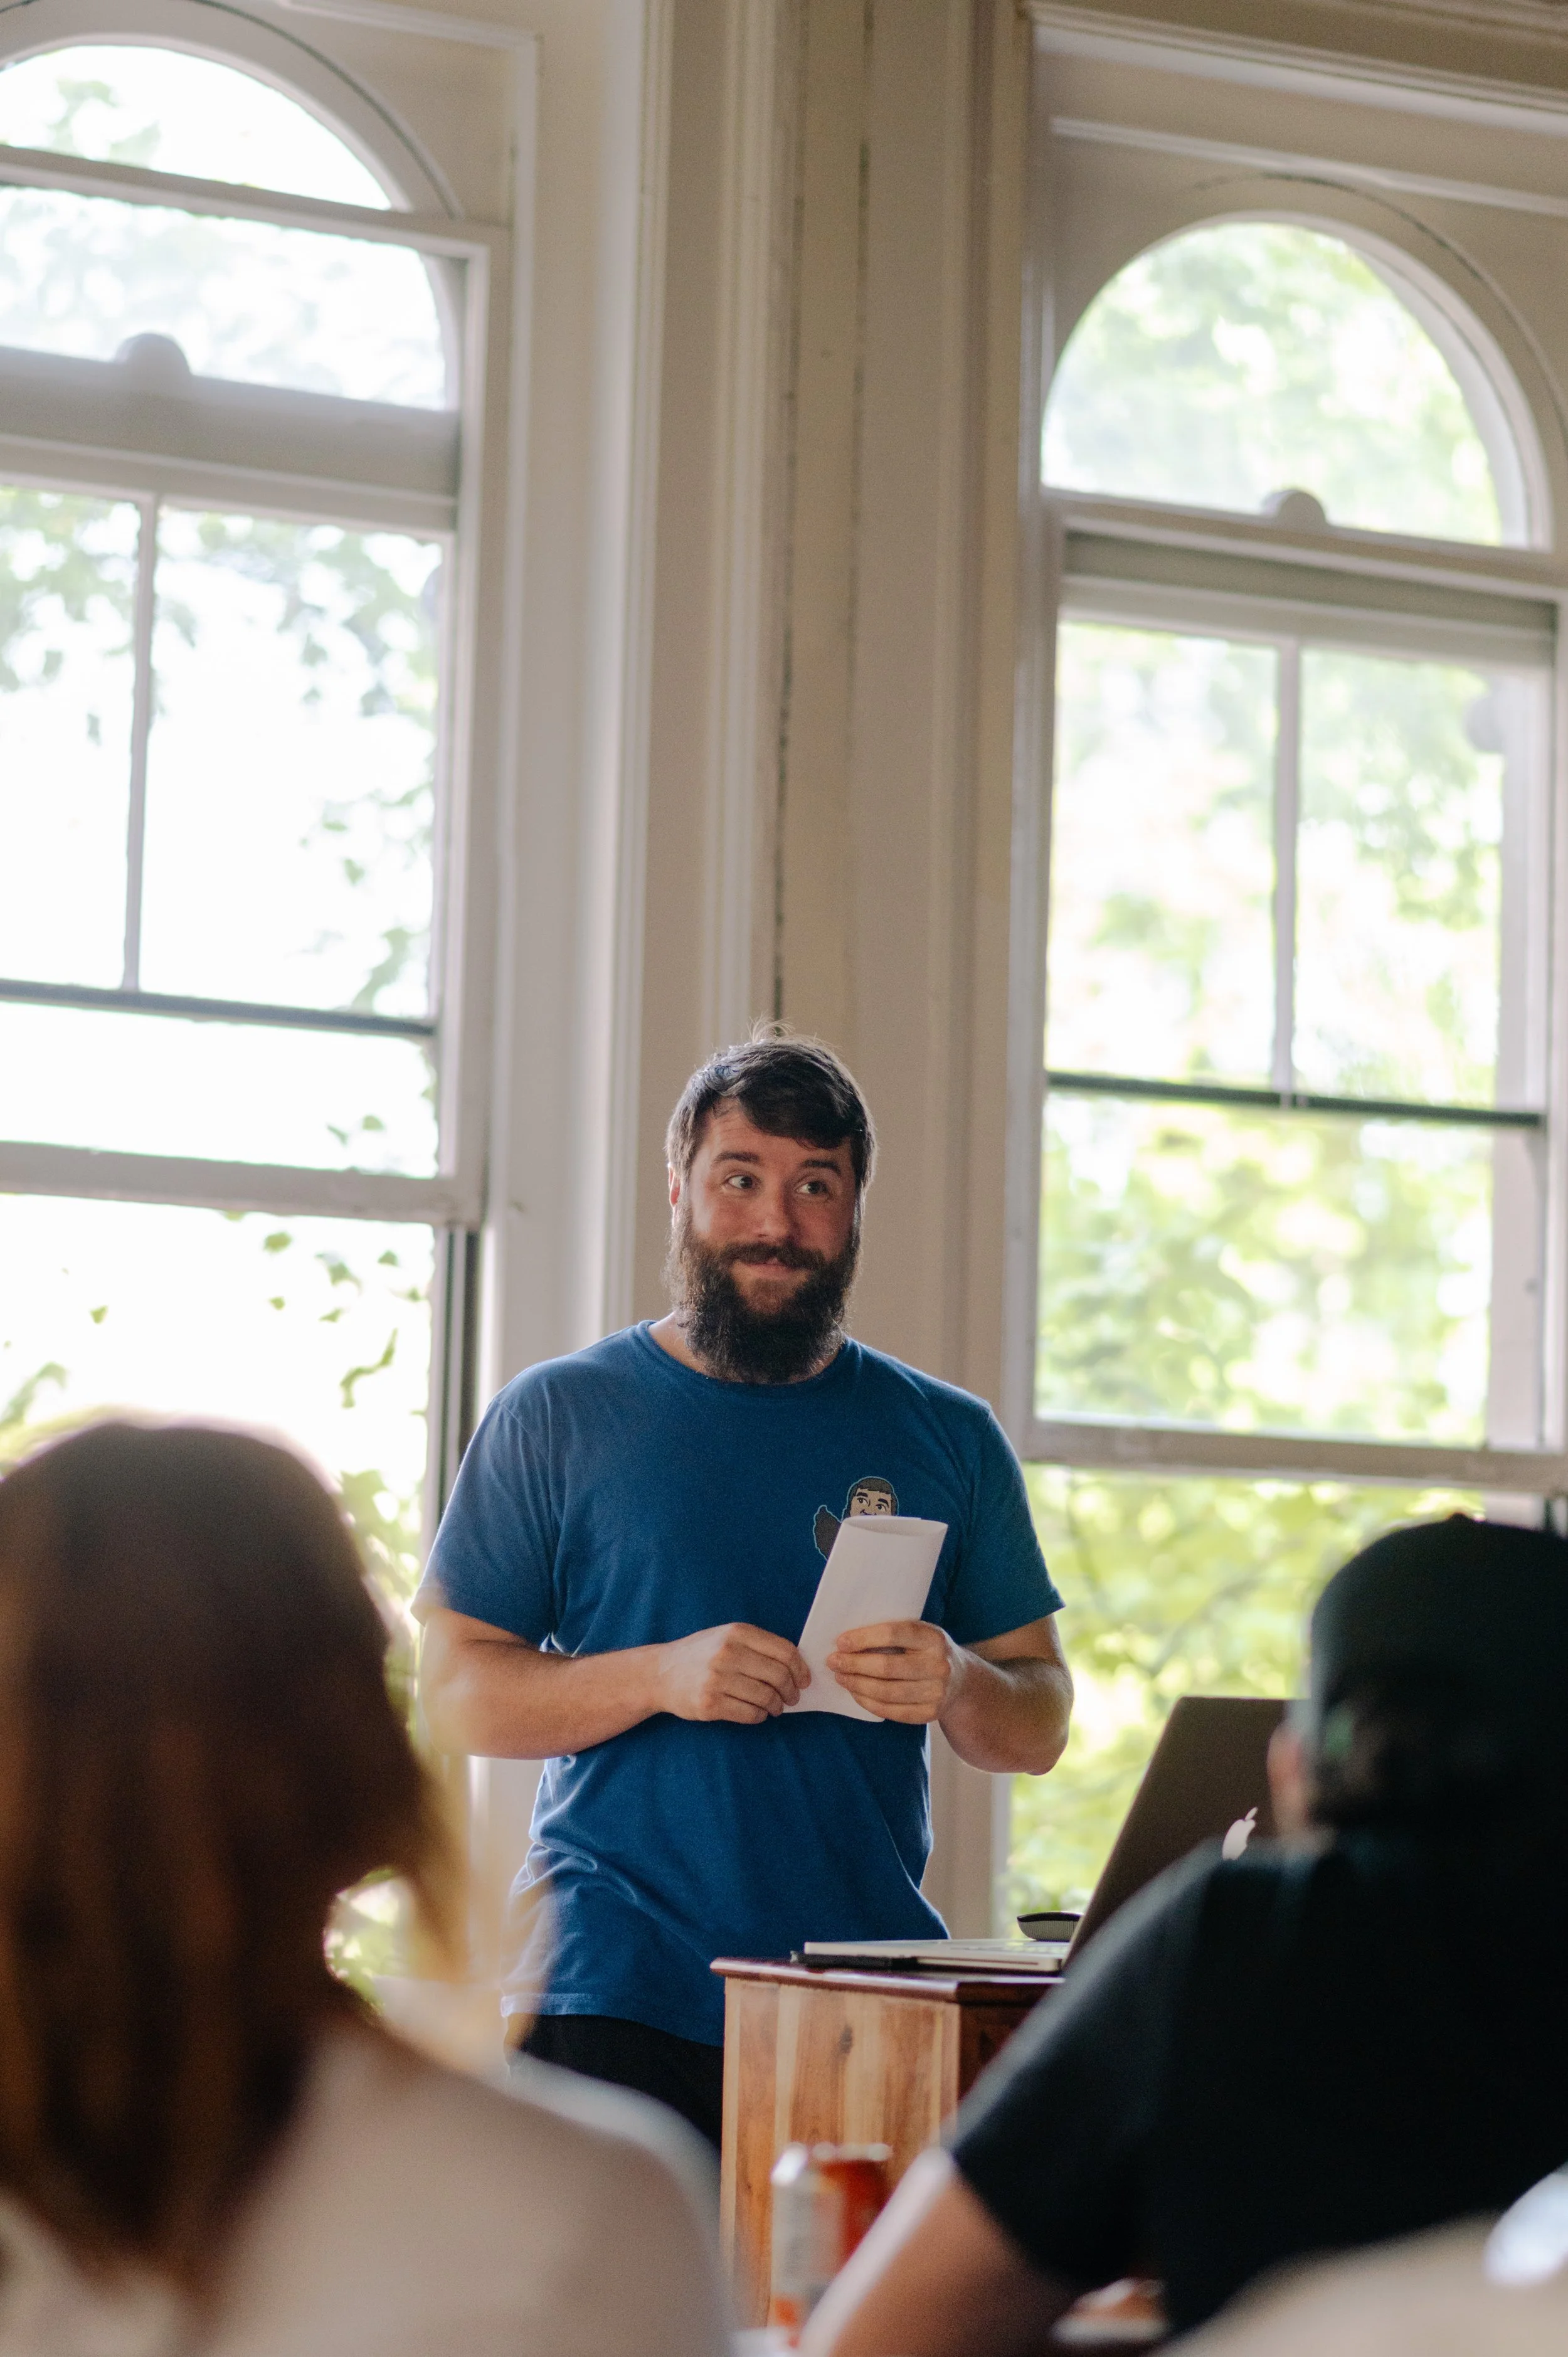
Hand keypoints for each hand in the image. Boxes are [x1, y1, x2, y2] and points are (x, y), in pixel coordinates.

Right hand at [653, 1623, 810, 1723]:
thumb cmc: (700, 1655)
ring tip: (774, 1708)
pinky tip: (757, 1713)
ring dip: (776, 1707)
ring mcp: (717, 1679)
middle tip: (791, 1698)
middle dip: (791, 1691)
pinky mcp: (709, 1703)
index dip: (800, 1669)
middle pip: (779, 1676)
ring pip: (766, 1697)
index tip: (804, 1681)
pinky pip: (750, 1714)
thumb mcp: (726, 1637)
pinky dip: (759, 1717)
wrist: (659, 1673)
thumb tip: (796, 1667)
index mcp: (736, 1632)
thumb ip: (757, 1646)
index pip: (785, 1651)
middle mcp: (727, 1653)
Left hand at [826, 1620, 959, 1723]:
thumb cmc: (928, 1651)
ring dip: (857, 1685)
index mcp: (933, 1638)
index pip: (893, 1634)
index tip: (841, 1642)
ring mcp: (936, 1692)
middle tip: (833, 1662)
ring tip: (840, 1677)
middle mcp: (938, 1665)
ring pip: (886, 1692)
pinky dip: (868, 1703)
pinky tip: (856, 1693)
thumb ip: (893, 1634)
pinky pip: (891, 1711)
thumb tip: (848, 1640)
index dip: (864, 1638)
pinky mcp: (930, 1714)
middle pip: (886, 1667)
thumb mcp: (920, 1634)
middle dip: (853, 1665)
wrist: (961, 1681)